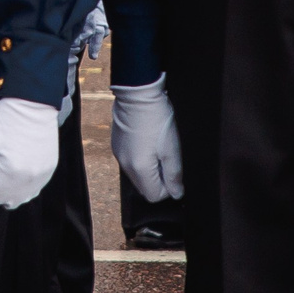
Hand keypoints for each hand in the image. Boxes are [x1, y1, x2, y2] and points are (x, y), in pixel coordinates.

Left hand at [0, 95, 60, 207]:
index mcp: (12, 173)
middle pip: (10, 201)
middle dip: (0, 189)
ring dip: (13, 189)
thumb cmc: (4, 123)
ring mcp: (44, 175)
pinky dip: (26, 183)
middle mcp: (31, 179)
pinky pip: (36, 188)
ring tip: (9, 164)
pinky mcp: (51, 169)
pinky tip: (21, 164)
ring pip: (24, 197)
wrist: (31, 105)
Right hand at [110, 77, 186, 201]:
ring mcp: (119, 156)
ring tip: (158, 149)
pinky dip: (140, 160)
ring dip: (150, 170)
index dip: (168, 189)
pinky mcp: (117, 146)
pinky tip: (148, 143)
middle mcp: (126, 166)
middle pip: (144, 188)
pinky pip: (130, 163)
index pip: (154, 196)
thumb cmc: (157, 119)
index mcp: (140, 168)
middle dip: (159, 180)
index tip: (174, 173)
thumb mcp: (172, 149)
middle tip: (168, 160)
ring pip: (137, 176)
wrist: (138, 96)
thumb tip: (177, 193)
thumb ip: (174, 175)